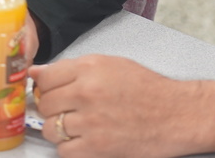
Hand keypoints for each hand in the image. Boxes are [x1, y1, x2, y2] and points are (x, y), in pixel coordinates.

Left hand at [32, 55, 214, 156]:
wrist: (176, 114)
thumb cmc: (147, 88)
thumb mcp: (112, 65)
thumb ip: (74, 67)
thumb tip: (37, 73)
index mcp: (90, 68)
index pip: (46, 77)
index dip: (46, 85)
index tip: (51, 91)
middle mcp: (87, 92)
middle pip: (45, 103)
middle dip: (52, 108)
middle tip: (68, 109)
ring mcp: (90, 122)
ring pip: (50, 128)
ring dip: (59, 129)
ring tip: (78, 125)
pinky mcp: (96, 148)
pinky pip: (63, 150)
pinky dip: (70, 147)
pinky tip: (85, 139)